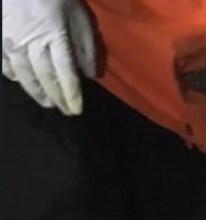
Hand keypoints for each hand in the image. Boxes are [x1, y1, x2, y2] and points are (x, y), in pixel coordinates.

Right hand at [2, 0, 96, 114]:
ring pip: (23, 73)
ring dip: (36, 91)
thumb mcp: (79, 16)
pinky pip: (4, 61)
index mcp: (55, 36)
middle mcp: (32, 42)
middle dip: (56, 97)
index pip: (65, 72)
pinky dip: (13, 75)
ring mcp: (12, 40)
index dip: (71, 94)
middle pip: (45, 77)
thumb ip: (86, 45)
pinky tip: (20, 81)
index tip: (77, 109)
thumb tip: (90, 74)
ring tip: (47, 102)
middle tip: (65, 111)